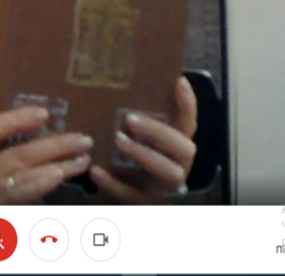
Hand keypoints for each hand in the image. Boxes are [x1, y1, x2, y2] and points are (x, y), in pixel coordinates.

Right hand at [0, 107, 92, 204]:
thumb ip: (3, 147)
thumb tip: (44, 123)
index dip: (15, 120)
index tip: (44, 113)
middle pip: (16, 158)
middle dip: (53, 147)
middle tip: (84, 140)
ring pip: (26, 183)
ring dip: (57, 170)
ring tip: (82, 160)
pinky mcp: (0, 221)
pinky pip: (27, 204)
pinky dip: (46, 192)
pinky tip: (64, 183)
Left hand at [89, 77, 197, 203]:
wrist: (115, 198)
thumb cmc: (125, 161)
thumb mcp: (133, 139)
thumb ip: (134, 119)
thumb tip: (115, 85)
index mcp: (177, 146)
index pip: (189, 122)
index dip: (187, 104)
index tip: (178, 81)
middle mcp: (178, 165)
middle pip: (184, 148)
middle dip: (159, 132)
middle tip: (131, 118)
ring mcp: (163, 187)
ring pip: (167, 172)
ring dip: (144, 154)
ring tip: (118, 140)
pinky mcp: (143, 203)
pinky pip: (132, 195)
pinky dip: (113, 183)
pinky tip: (96, 170)